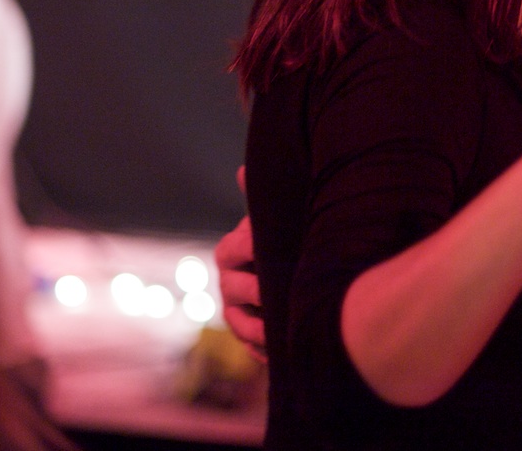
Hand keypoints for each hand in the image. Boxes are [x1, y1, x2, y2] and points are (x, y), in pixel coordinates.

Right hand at [215, 168, 266, 361]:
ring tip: (280, 328)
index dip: (253, 248)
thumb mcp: (276, 218)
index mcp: (233, 248)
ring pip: (239, 322)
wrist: (294, 269)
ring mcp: (235, 308)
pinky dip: (264, 350)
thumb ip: (261, 199)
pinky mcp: (246, 334)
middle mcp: (227, 279)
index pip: (236, 248)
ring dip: (259, 327)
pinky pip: (251, 346)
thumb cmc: (285, 237)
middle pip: (233, 288)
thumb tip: (242, 170)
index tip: (272, 248)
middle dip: (255, 290)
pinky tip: (280, 351)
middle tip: (278, 291)